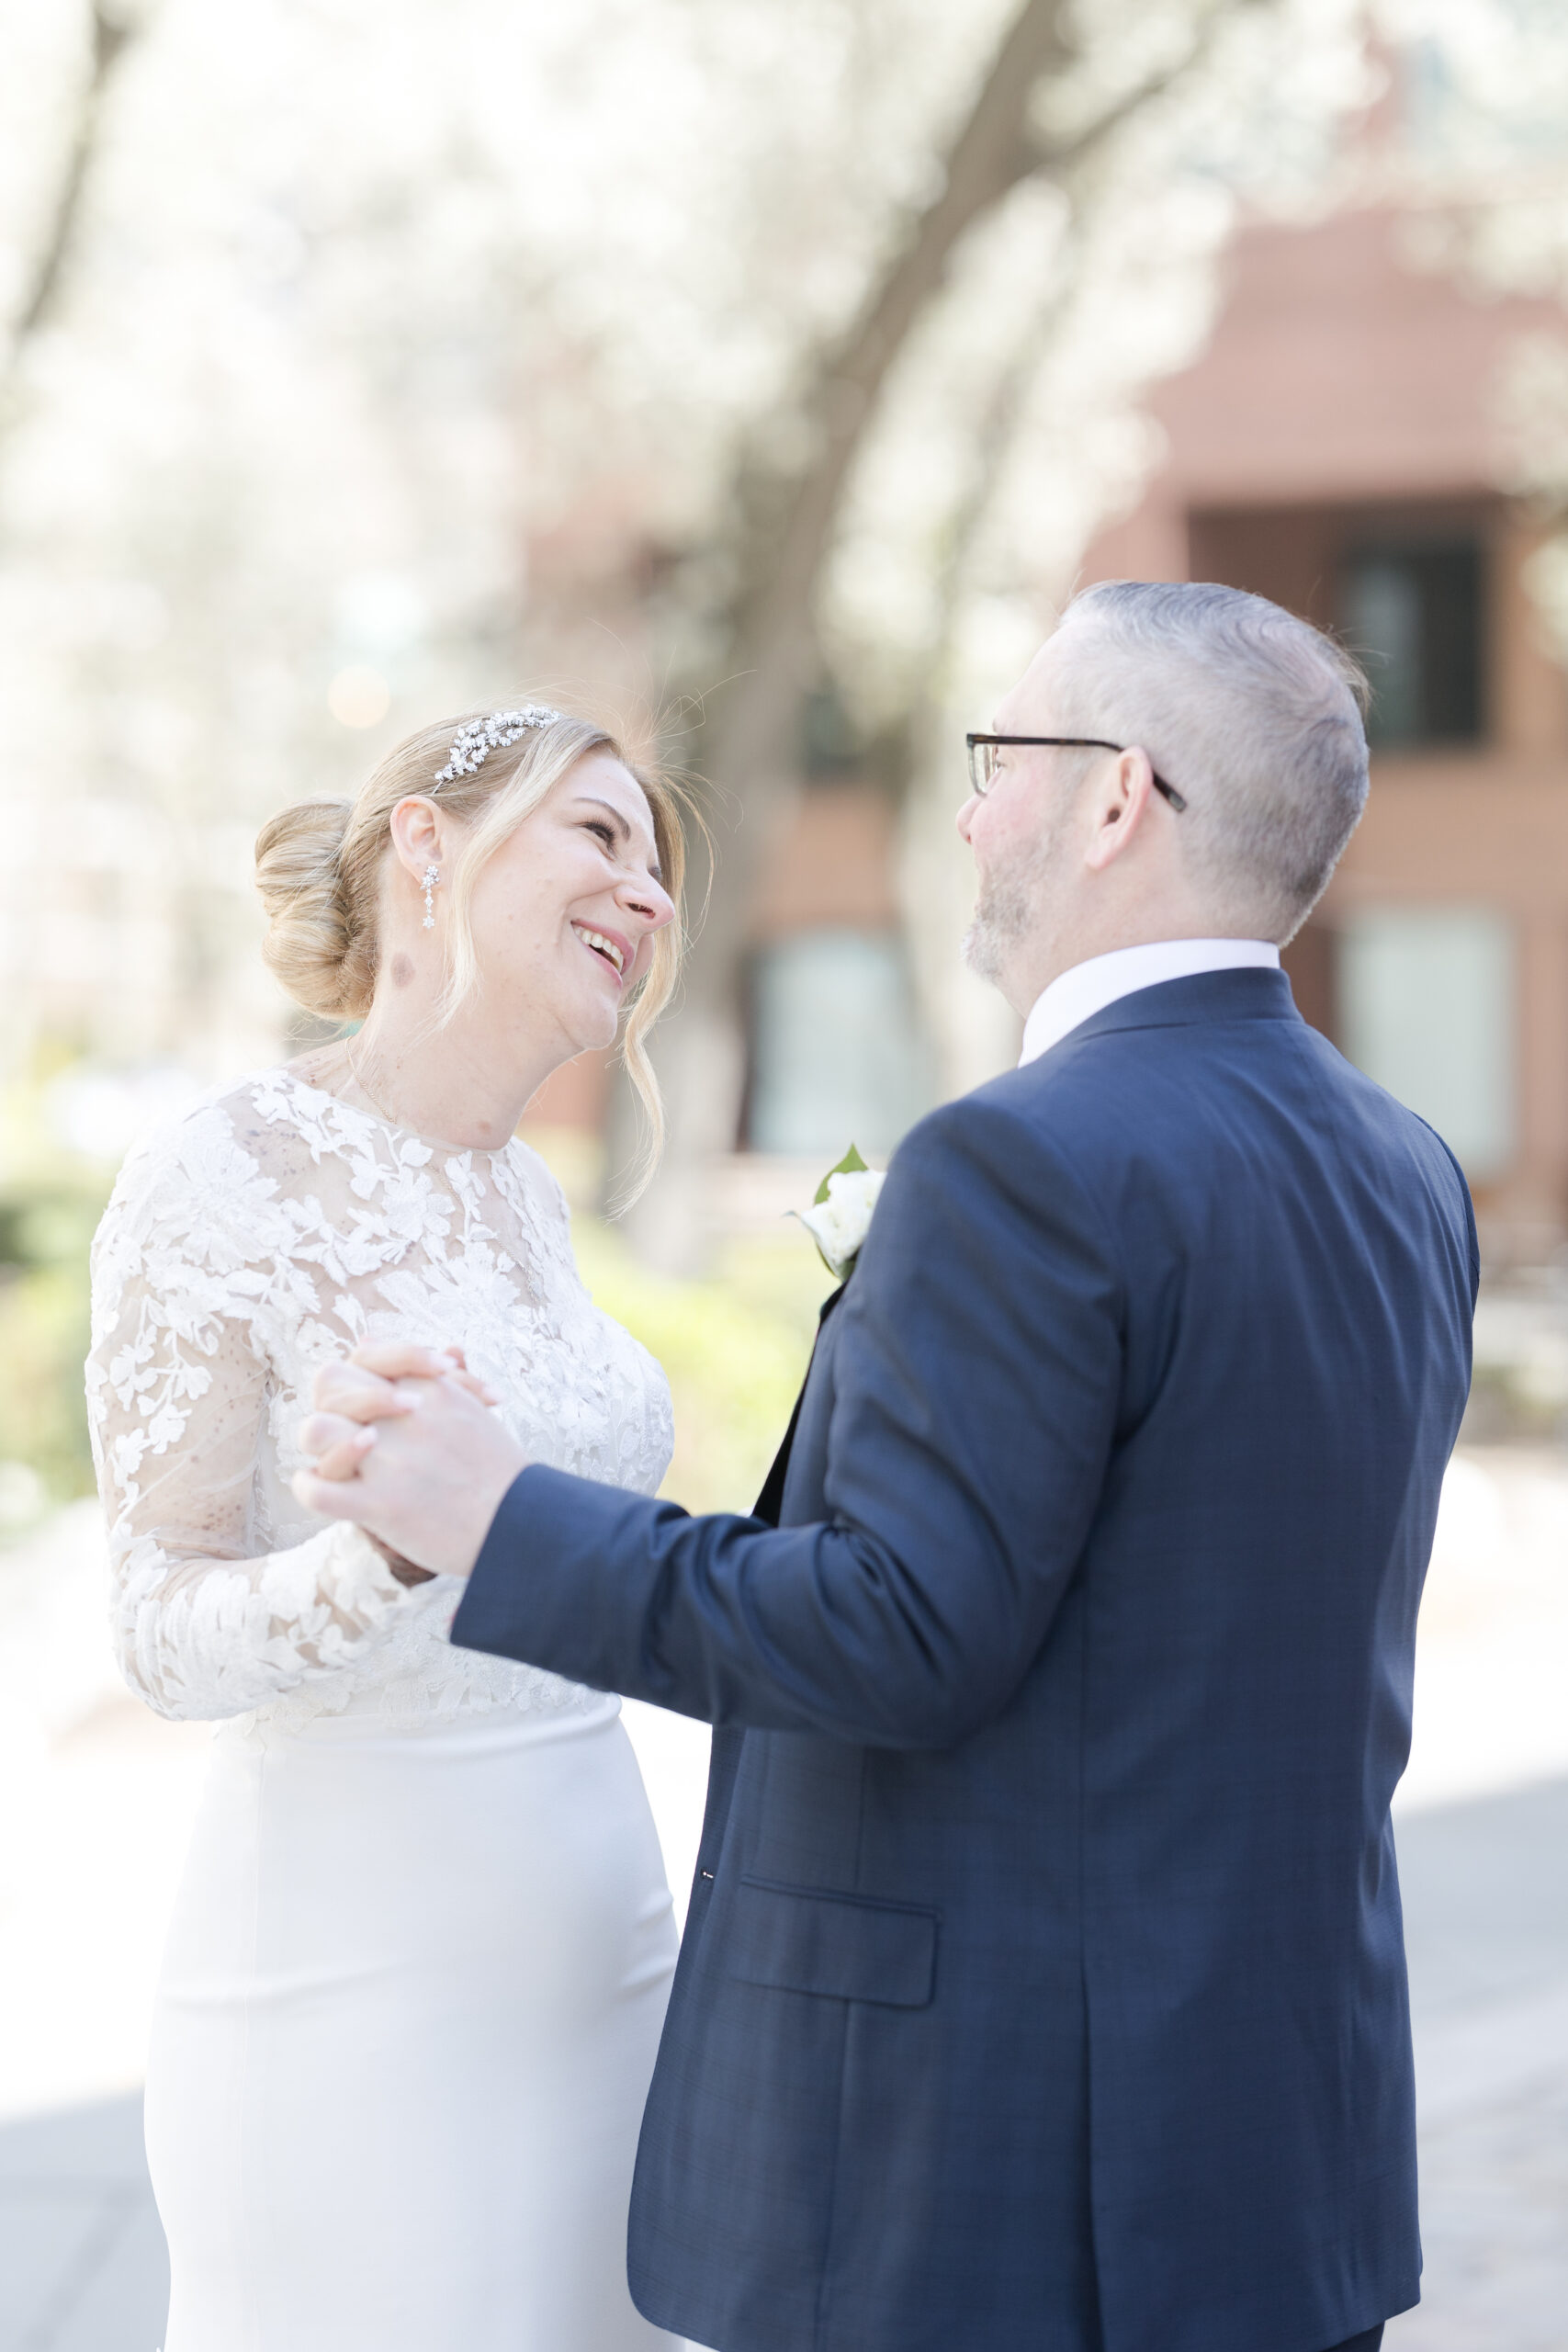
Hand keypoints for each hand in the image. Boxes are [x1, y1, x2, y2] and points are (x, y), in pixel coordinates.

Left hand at [293, 1344, 525, 1578]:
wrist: (519, 1524)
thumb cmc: (495, 1468)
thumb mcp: (468, 1406)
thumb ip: (428, 1375)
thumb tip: (385, 1343)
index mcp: (429, 1388)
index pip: (365, 1353)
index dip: (364, 1373)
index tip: (388, 1398)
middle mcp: (404, 1417)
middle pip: (329, 1382)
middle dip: (336, 1404)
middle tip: (360, 1430)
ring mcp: (388, 1462)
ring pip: (314, 1429)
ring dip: (323, 1444)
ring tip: (347, 1460)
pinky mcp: (379, 1506)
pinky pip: (315, 1490)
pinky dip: (310, 1488)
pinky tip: (328, 1490)